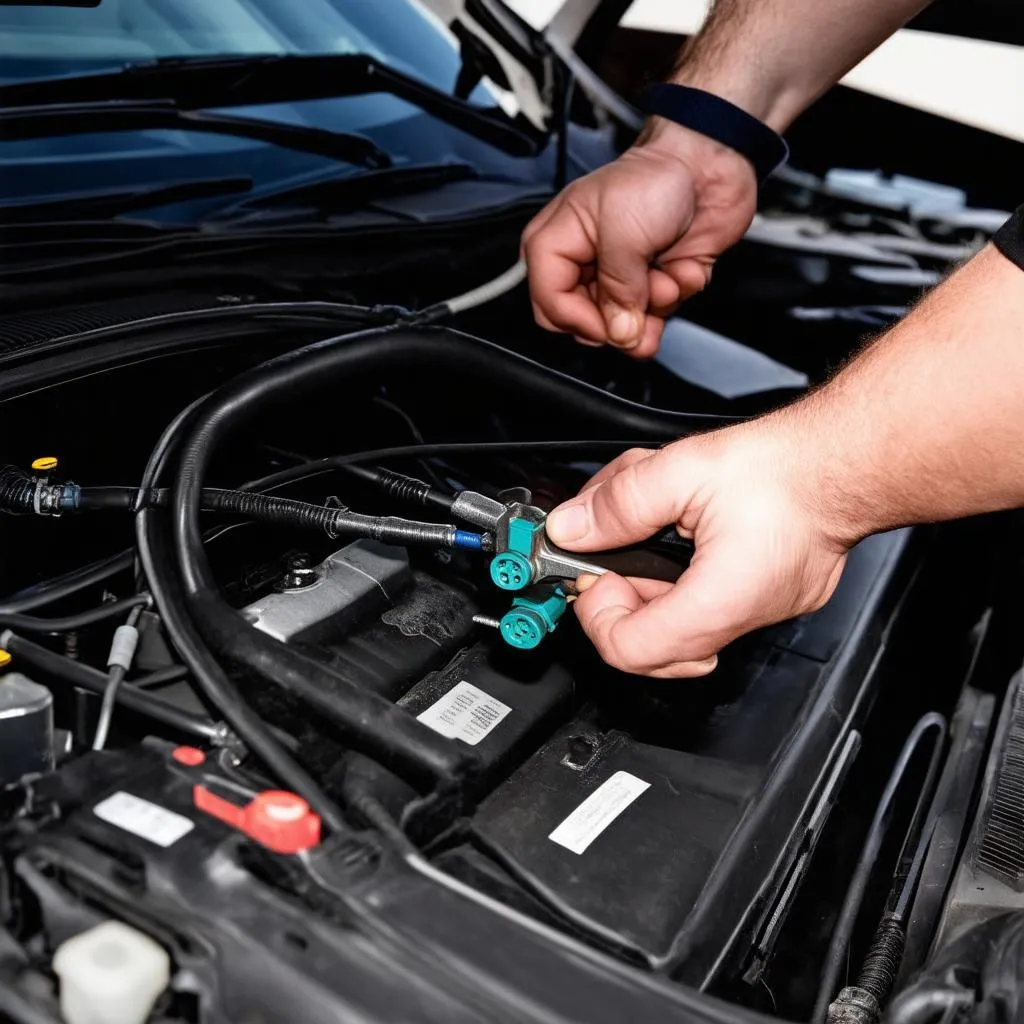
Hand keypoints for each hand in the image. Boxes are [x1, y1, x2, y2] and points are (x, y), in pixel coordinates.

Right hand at [522, 121, 756, 357]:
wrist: (709, 165)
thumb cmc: (657, 178)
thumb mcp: (624, 233)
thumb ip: (617, 290)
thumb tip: (619, 333)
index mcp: (556, 244)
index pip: (549, 305)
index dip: (580, 321)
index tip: (611, 322)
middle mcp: (583, 265)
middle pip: (584, 324)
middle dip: (622, 318)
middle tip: (644, 296)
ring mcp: (618, 278)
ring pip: (624, 327)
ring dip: (655, 305)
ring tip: (668, 273)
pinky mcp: (651, 286)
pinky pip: (656, 317)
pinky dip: (676, 296)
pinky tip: (684, 269)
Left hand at [545, 423, 852, 676]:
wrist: (846, 463)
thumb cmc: (786, 470)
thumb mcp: (681, 470)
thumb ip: (617, 503)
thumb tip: (572, 529)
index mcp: (719, 600)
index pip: (629, 649)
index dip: (596, 613)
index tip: (592, 572)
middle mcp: (740, 618)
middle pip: (649, 644)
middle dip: (620, 589)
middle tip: (615, 543)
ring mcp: (755, 614)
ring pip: (674, 620)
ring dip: (647, 571)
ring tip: (653, 517)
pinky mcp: (763, 599)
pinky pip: (703, 602)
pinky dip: (678, 569)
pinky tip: (679, 524)